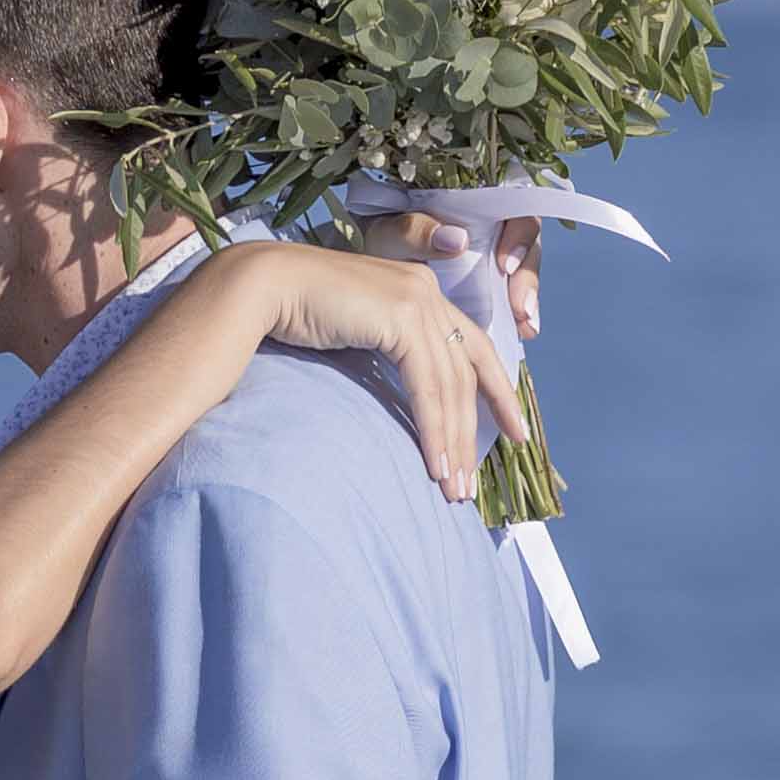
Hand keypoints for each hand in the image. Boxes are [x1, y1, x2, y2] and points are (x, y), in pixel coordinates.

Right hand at [247, 241, 523, 498]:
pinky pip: (427, 387)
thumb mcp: (358, 335)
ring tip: (453, 489)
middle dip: (472, 435)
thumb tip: (414, 399)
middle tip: (470, 484)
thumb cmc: (297, 316)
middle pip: (465, 375)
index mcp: (421, 291)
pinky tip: (435, 466)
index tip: (516, 432)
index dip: (498, 393)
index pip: (473, 348)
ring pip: (450, 386)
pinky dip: (433, 431)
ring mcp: (417, 299)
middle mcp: (426, 291)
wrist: (263, 290)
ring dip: (453, 444)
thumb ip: (390, 350)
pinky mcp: (401, 315)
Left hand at [357, 206, 542, 342]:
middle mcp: (488, 230)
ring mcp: (487, 262)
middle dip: (527, 283)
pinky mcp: (481, 291)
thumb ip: (416, 230)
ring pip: (520, 279)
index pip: (514, 212)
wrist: (355, 267)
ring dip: (524, 305)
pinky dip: (511, 321)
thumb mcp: (385, 231)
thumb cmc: (368, 240)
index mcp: (471, 205)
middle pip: (526, 250)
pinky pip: (505, 304)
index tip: (506, 265)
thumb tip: (458, 240)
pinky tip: (516, 336)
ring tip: (524, 329)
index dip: (520, 237)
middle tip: (522, 313)